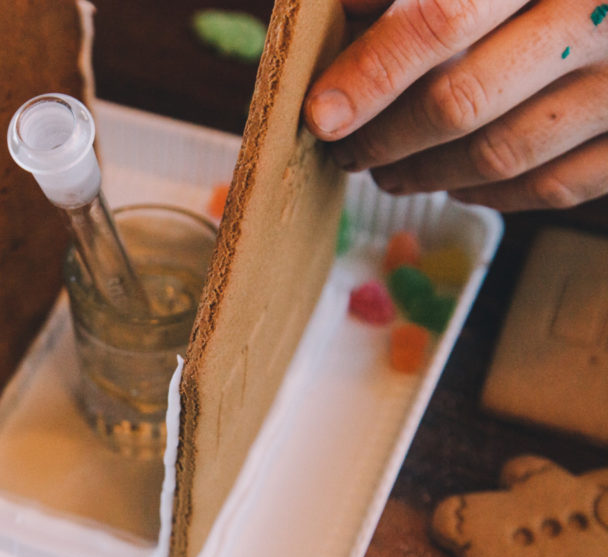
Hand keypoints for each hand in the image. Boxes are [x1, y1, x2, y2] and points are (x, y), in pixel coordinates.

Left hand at [303, 0, 607, 211]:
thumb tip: (335, 17)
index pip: (439, 20)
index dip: (371, 73)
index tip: (321, 114)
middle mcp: (601, 17)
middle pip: (461, 101)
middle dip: (384, 138)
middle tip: (344, 150)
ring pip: (501, 154)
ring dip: (426, 174)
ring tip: (385, 171)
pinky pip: (554, 187)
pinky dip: (492, 194)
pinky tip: (455, 184)